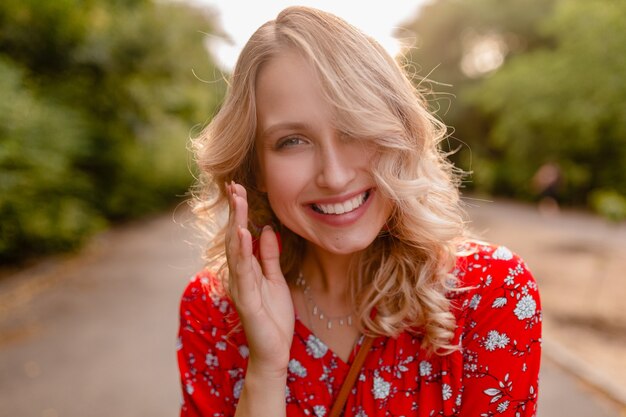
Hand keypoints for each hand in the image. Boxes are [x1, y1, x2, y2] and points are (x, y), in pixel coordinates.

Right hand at [225, 182, 294, 376]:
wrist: (274, 351)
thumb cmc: (273, 318)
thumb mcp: (276, 279)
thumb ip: (269, 256)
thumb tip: (264, 229)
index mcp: (246, 269)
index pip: (241, 234)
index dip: (240, 211)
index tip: (240, 188)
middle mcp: (238, 275)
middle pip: (235, 236)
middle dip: (235, 211)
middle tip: (234, 185)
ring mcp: (240, 287)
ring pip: (236, 250)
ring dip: (237, 224)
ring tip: (238, 201)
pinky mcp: (246, 301)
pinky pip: (244, 273)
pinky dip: (243, 252)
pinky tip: (244, 233)